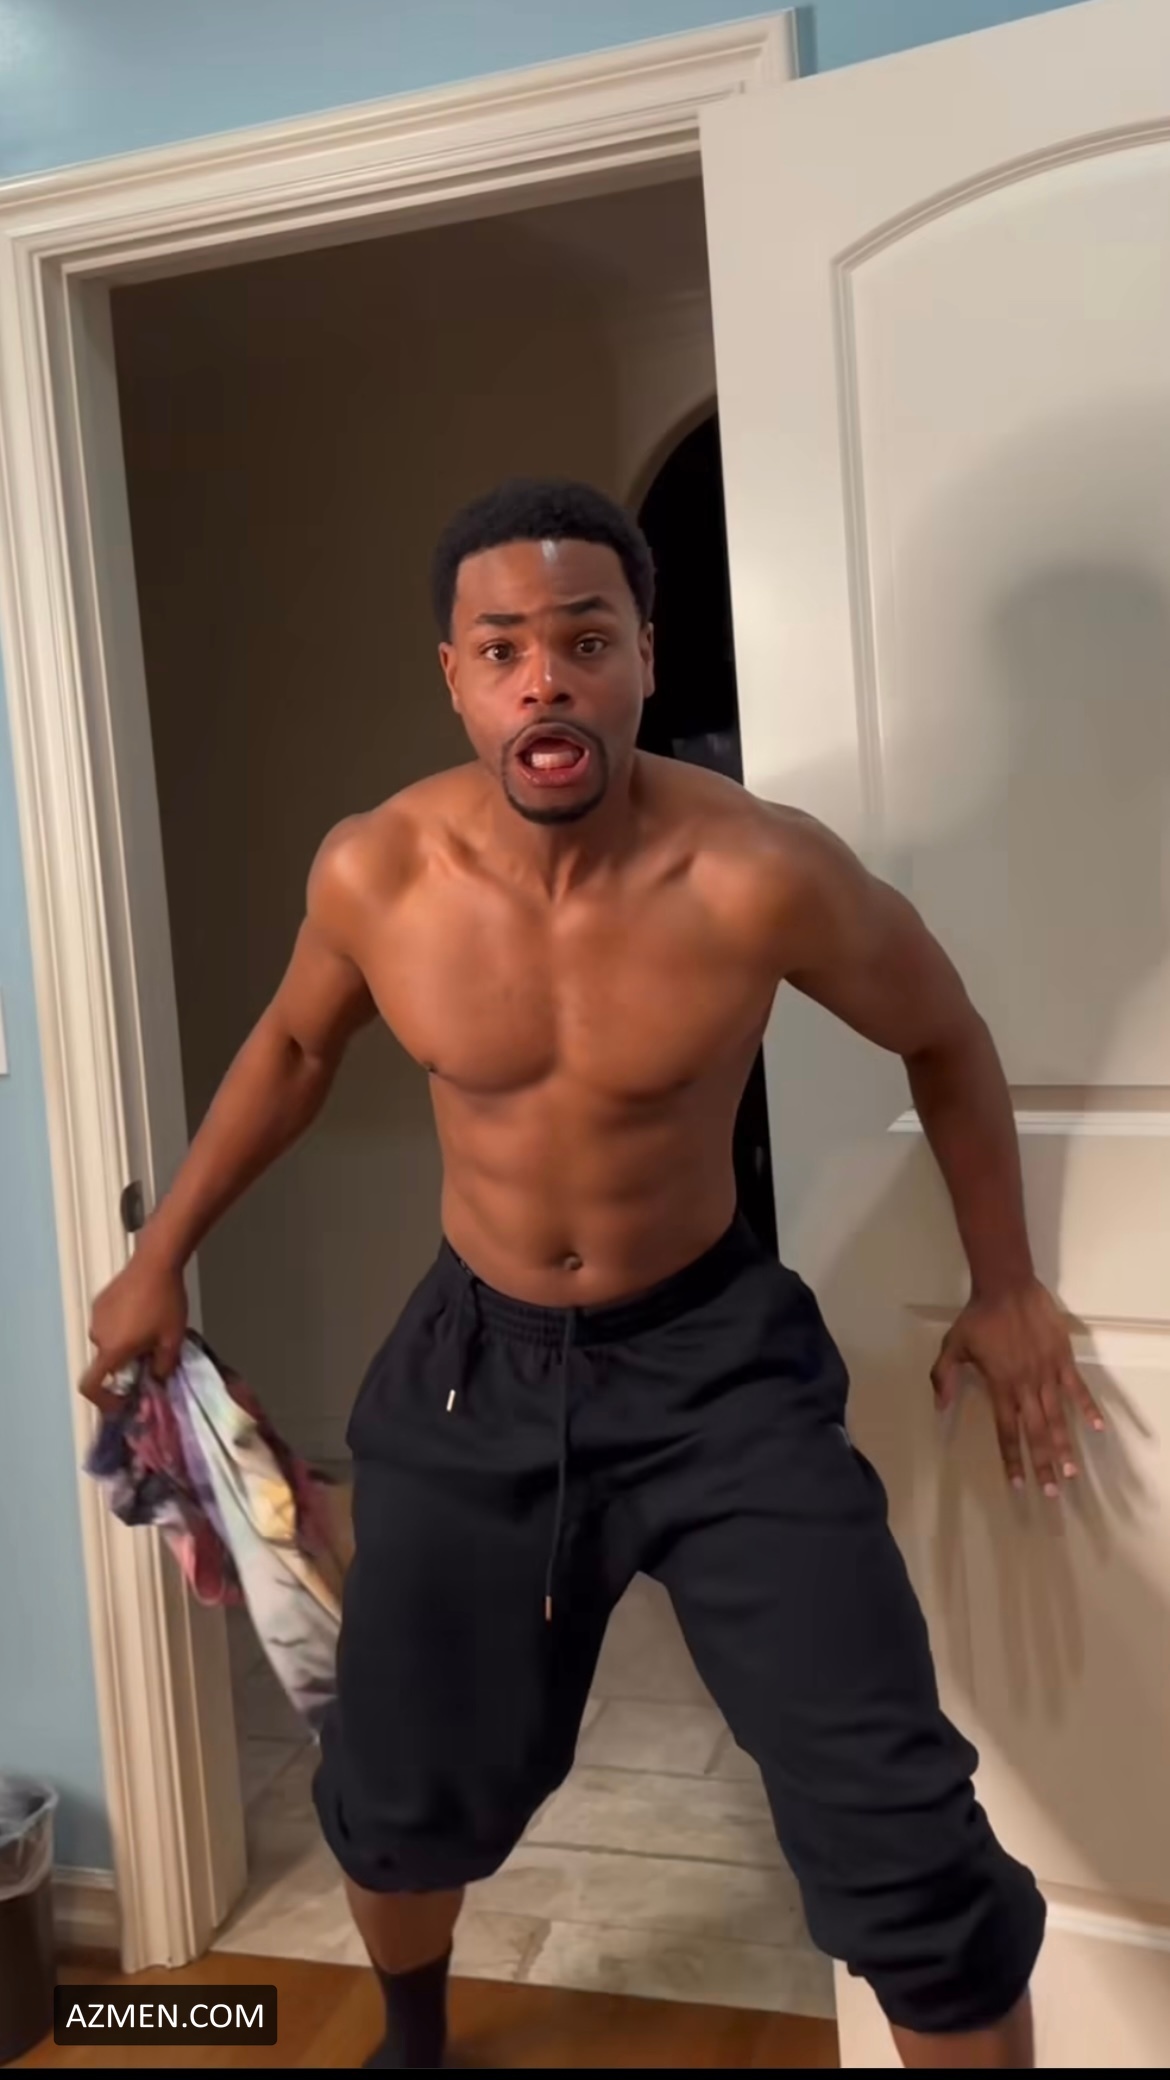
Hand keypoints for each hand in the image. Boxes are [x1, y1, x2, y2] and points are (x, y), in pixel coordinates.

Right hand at [80, 1244, 187, 1412]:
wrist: (156, 1263)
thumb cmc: (166, 1304)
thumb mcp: (172, 1340)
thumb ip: (163, 1367)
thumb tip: (156, 1379)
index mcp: (111, 1350)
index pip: (90, 1384)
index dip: (102, 1400)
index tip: (120, 1402)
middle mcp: (97, 1335)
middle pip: (106, 1363)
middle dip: (125, 1366)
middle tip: (150, 1359)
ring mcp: (96, 1317)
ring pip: (108, 1343)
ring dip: (124, 1345)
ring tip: (150, 1332)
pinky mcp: (100, 1301)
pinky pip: (108, 1324)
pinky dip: (121, 1328)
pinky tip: (143, 1313)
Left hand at [932, 1279, 1104, 1496]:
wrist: (1007, 1286)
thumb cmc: (978, 1317)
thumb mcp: (952, 1346)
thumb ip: (944, 1377)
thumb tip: (939, 1407)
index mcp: (1000, 1386)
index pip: (1007, 1431)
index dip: (1012, 1458)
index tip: (1018, 1483)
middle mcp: (1025, 1386)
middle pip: (1036, 1432)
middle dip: (1043, 1464)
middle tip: (1051, 1492)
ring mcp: (1047, 1373)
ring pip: (1058, 1417)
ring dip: (1065, 1446)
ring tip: (1071, 1472)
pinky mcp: (1063, 1359)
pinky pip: (1077, 1388)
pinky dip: (1087, 1408)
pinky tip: (1098, 1428)